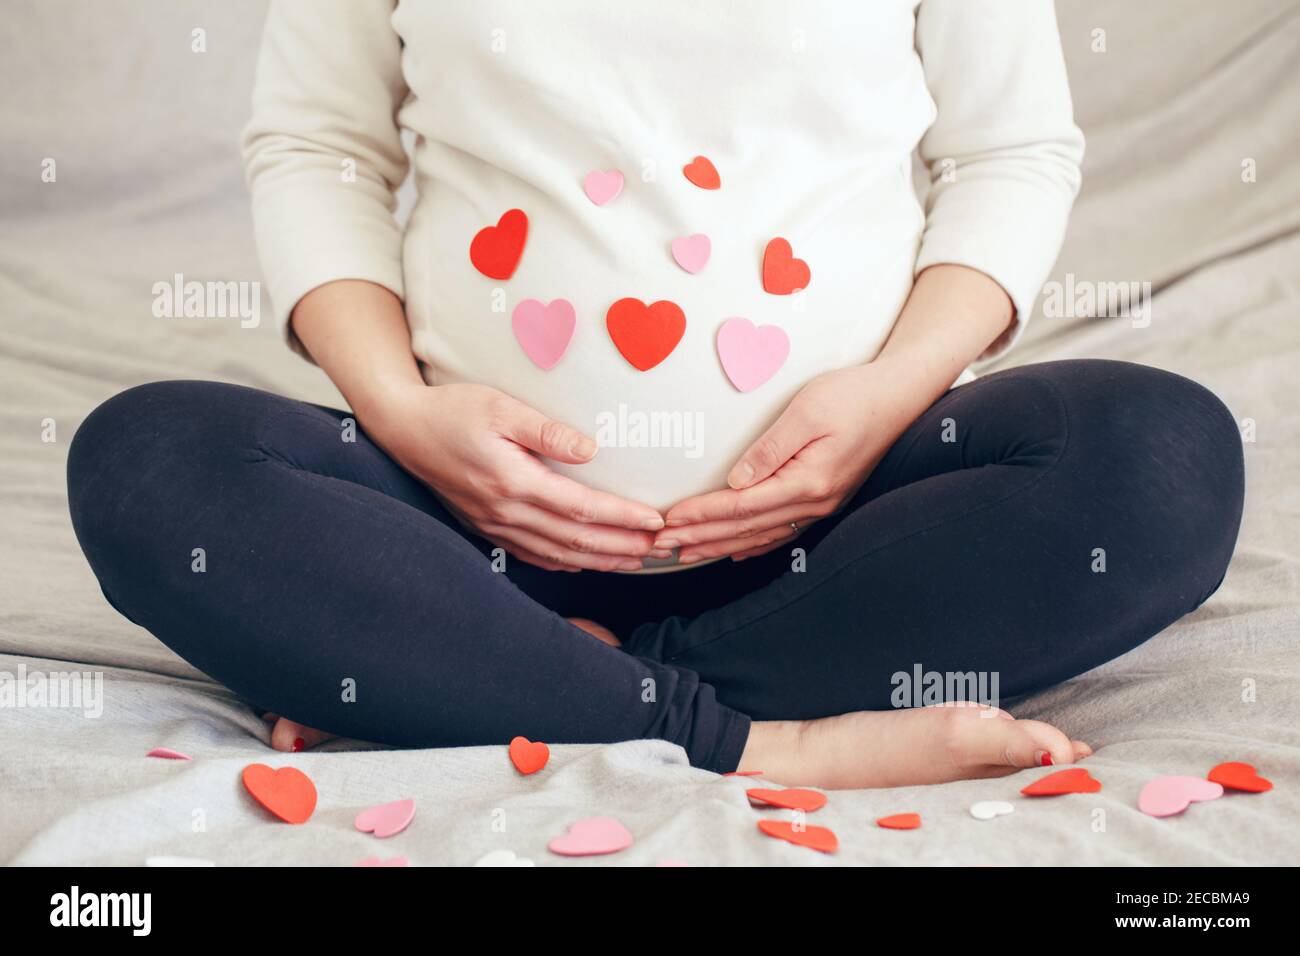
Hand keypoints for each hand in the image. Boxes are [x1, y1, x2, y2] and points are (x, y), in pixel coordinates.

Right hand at [363, 382, 665, 571]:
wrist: (403, 428)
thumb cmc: (452, 410)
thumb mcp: (501, 407)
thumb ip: (546, 431)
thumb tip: (590, 451)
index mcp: (514, 482)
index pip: (582, 509)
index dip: (623, 517)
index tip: (656, 521)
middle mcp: (506, 512)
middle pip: (576, 540)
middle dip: (622, 546)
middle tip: (660, 548)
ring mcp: (495, 525)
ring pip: (558, 554)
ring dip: (600, 560)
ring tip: (635, 559)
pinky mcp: (486, 527)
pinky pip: (532, 554)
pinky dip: (564, 562)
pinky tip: (585, 562)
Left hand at [657, 358, 934, 562]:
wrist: (899, 397)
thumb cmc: (854, 395)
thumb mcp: (808, 411)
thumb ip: (770, 448)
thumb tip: (736, 480)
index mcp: (808, 482)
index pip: (742, 506)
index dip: (702, 515)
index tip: (668, 520)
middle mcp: (814, 503)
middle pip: (746, 528)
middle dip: (701, 538)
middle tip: (661, 547)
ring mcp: (821, 506)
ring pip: (760, 535)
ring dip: (719, 545)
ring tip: (685, 553)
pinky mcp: (824, 500)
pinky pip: (781, 532)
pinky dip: (751, 544)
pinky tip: (733, 551)